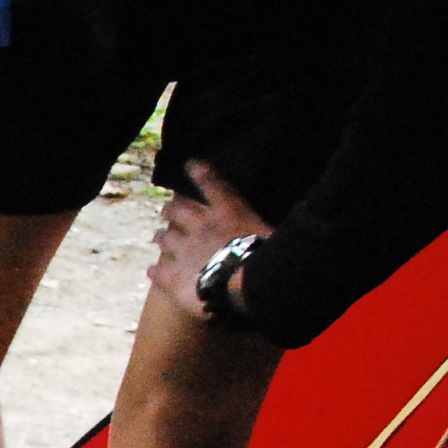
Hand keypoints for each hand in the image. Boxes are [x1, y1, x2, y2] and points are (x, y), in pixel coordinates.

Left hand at [150, 160, 272, 321]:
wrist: (247, 284)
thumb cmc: (269, 257)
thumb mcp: (274, 231)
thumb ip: (268, 222)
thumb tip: (296, 214)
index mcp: (228, 211)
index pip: (211, 184)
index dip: (199, 172)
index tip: (189, 164)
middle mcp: (201, 226)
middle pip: (178, 212)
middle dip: (171, 210)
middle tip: (166, 212)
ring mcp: (183, 250)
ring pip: (165, 238)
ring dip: (161, 237)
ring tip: (157, 238)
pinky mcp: (173, 276)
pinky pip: (158, 271)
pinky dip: (154, 271)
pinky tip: (151, 272)